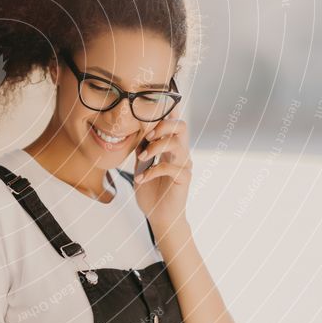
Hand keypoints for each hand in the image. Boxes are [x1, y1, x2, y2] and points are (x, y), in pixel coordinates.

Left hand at [133, 105, 191, 232]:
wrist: (160, 217)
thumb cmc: (151, 193)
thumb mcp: (141, 168)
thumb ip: (141, 151)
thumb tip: (137, 135)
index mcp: (170, 148)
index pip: (174, 124)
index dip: (169, 111)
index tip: (156, 105)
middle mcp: (180, 153)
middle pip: (182, 126)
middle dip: (163, 125)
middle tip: (149, 135)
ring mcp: (184, 165)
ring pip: (176, 144)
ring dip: (155, 147)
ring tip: (141, 157)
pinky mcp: (184, 178)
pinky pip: (169, 167)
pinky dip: (151, 171)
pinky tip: (140, 179)